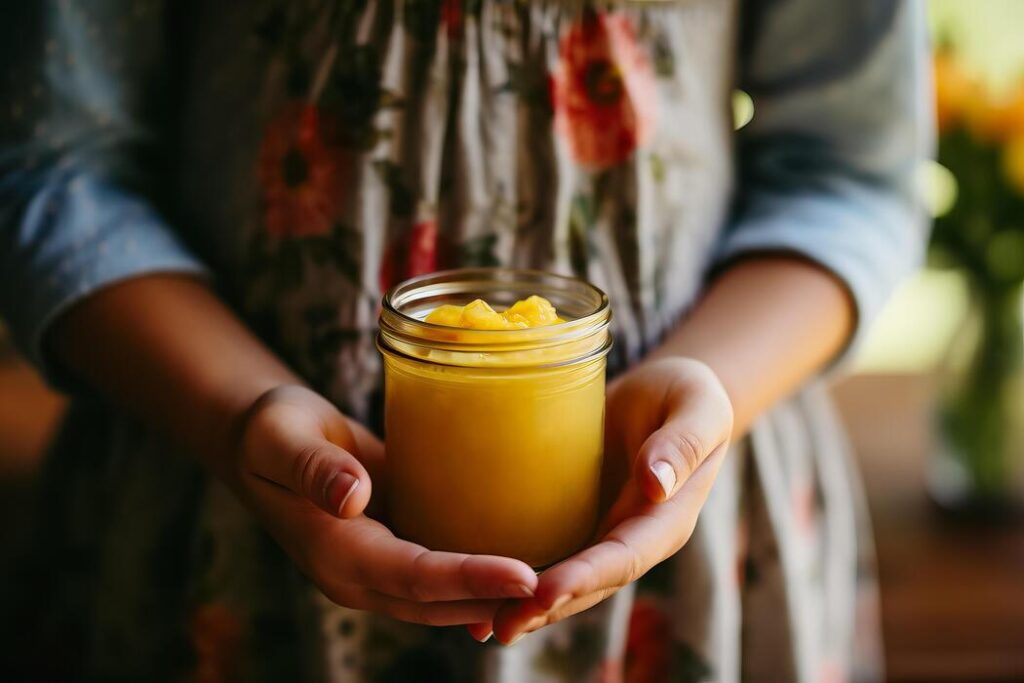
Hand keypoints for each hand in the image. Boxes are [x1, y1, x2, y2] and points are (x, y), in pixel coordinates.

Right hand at [231, 385, 537, 625]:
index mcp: (335, 553)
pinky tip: (529, 564)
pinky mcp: (396, 549)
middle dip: (498, 599)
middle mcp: (360, 575)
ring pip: (445, 598)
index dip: (469, 579)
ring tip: (561, 587)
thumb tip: (353, 497)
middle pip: (438, 601)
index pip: (413, 576)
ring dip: (496, 597)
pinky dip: (482, 576)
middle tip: (564, 589)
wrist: (266, 442)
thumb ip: (315, 468)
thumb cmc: (273, 432)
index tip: (524, 574)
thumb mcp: (284, 438)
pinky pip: (444, 574)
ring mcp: (379, 568)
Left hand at [478, 358, 732, 643]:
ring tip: (481, 624)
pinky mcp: (572, 520)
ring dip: (525, 605)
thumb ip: (683, 443)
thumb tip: (657, 484)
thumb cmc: (686, 393)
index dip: (585, 577)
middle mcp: (631, 537)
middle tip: (500, 625)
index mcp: (666, 519)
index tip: (546, 590)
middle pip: (589, 584)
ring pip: (562, 579)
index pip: (624, 557)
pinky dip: (513, 576)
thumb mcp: (697, 407)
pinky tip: (475, 591)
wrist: (661, 392)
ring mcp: (600, 533)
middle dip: (546, 607)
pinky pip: (545, 552)